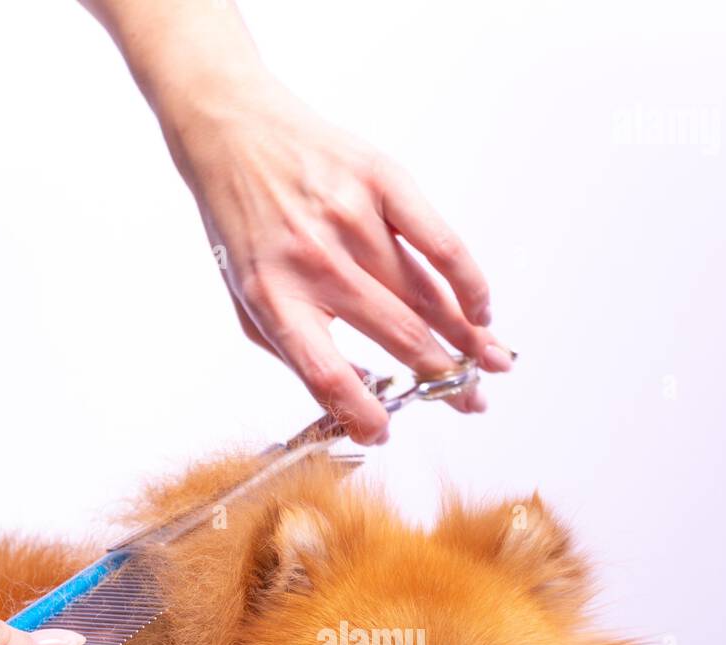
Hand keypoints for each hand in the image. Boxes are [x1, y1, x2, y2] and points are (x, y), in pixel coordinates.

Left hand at [80, 0, 513, 443]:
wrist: (231, 130)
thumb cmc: (243, 226)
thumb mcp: (247, 302)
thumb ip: (297, 355)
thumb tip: (357, 402)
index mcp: (275, 299)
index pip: (326, 373)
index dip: (361, 413)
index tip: (385, 433)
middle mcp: (315, 261)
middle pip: (396, 336)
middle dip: (443, 379)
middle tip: (471, 403)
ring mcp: (351, 218)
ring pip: (426, 294)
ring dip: (468, 337)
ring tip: (494, 364)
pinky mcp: (380, 180)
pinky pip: (439, 241)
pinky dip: (467, 280)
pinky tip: (481, 309)